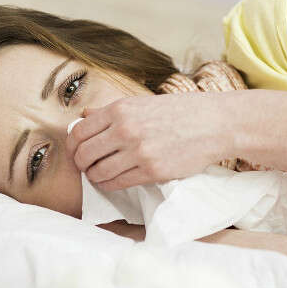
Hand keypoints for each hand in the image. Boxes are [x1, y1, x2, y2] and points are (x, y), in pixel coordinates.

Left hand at [65, 92, 230, 190]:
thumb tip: (84, 115)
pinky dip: (109, 185)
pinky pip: (118, 183)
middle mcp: (126, 129)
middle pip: (84, 153)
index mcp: (121, 109)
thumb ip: (112, 110)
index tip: (76, 151)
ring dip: (94, 177)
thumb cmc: (180, 111)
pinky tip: (112, 181)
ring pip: (98, 172)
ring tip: (98, 175)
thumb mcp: (143, 102)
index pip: (79, 131)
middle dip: (80, 163)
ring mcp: (138, 151)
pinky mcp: (152, 171)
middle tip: (85, 166)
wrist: (214, 123)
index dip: (72, 145)